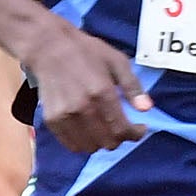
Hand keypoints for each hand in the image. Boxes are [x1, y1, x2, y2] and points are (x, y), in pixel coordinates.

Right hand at [27, 24, 150, 151]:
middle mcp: (82, 107)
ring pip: (90, 147)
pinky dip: (83, 142)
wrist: (49, 48)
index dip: (135, 134)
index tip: (139, 129)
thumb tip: (146, 109)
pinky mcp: (51, 119)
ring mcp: (65, 115)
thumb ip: (133, 86)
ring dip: (102, 142)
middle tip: (121, 127)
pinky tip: (88, 130)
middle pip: (108, 142)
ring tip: (105, 129)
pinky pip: (71, 145)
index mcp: (102, 92)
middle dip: (120, 138)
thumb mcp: (117, 61)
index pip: (122, 129)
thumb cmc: (86, 52)